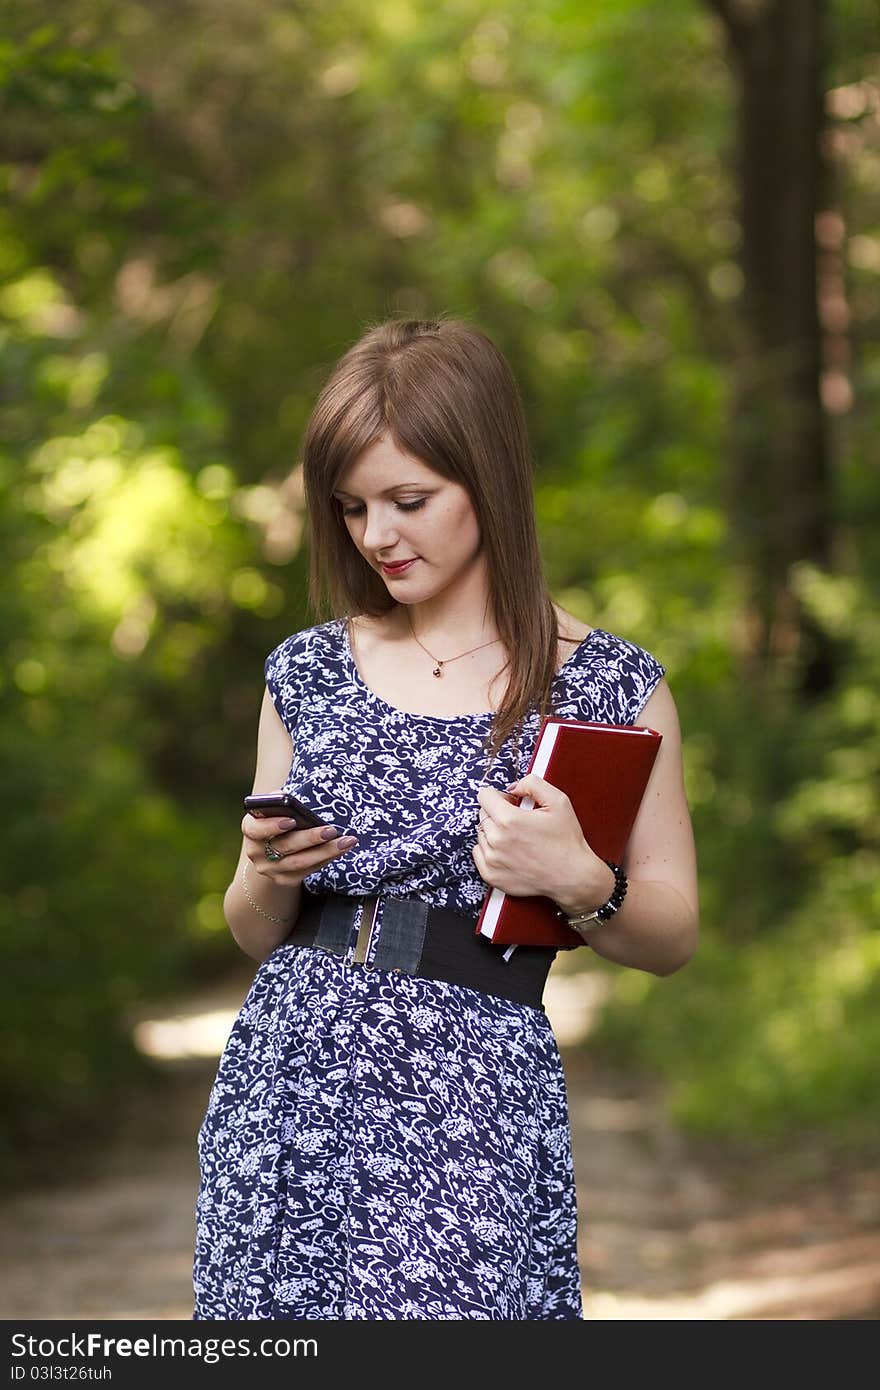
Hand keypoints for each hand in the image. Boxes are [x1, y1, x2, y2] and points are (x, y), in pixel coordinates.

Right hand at [242, 813, 357, 888]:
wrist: (273, 843)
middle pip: (285, 846)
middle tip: (332, 830)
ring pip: (300, 862)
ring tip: (346, 841)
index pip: (257, 828)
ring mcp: (269, 869)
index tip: (292, 820)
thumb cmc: (279, 816)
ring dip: (326, 851)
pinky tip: (340, 849)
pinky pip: (308, 871)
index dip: (272, 825)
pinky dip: (326, 859)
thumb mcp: (277, 806)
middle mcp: (256, 852)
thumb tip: (297, 802)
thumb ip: (283, 801)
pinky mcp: (284, 879)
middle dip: (310, 838)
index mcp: (250, 829)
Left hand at [473, 774, 608, 906]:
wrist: (572, 876)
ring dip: (494, 832)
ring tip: (517, 838)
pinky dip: (490, 850)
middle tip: (519, 822)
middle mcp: (496, 840)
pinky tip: (509, 851)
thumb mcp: (558, 801)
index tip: (512, 803)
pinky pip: (478, 853)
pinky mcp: (491, 876)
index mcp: (509, 820)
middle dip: (498, 813)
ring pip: (481, 834)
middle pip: (483, 814)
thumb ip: (532, 784)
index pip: (484, 796)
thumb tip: (513, 787)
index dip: (500, 796)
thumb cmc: (566, 841)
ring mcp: (492, 860)